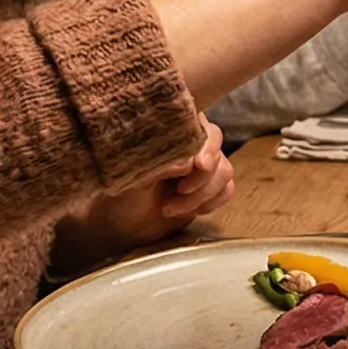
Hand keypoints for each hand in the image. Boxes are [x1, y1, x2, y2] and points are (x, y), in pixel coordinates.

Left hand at [59, 117, 234, 252]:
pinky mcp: (211, 184)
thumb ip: (158, 165)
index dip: (205, 144)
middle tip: (181, 191)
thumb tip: (187, 162)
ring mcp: (202, 162)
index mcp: (168, 130)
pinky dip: (210, 203)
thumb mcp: (133, 179)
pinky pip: (227, 189)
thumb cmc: (120, 196)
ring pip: (224, 171)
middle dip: (202, 176)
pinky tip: (187, 211)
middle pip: (216, 147)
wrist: (123, 224)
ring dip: (200, 195)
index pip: (198, 124)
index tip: (199, 165)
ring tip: (170, 208)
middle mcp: (189, 141)